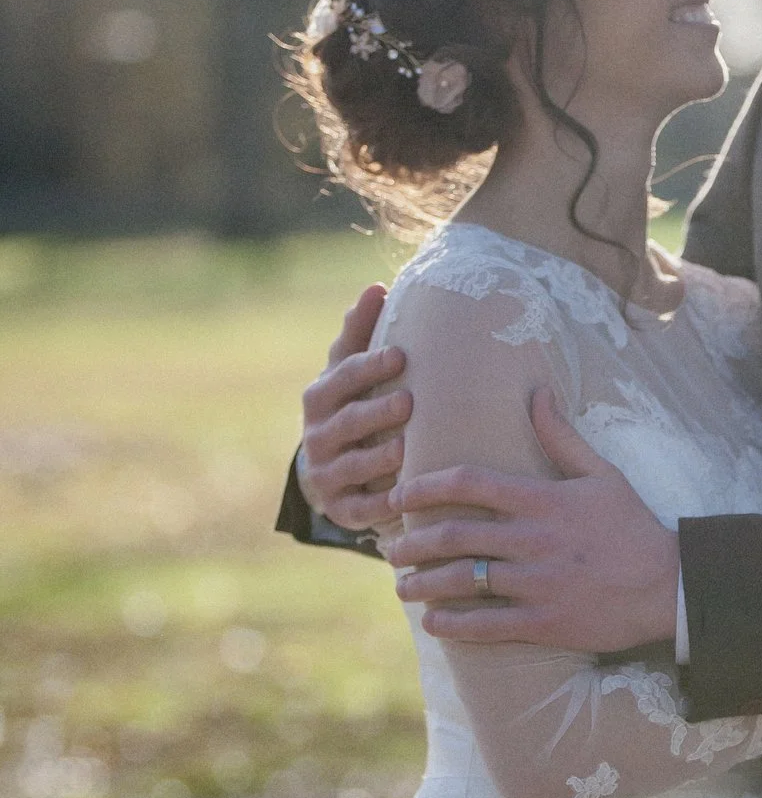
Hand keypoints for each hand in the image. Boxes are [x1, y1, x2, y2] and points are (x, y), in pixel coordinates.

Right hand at [298, 285, 411, 535]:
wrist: (334, 468)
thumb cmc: (353, 404)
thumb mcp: (351, 370)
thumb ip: (361, 333)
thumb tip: (376, 287)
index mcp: (321, 397)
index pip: (343, 377)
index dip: (369, 367)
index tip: (401, 355)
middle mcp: (318, 436)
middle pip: (347, 422)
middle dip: (375, 413)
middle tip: (408, 402)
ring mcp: (328, 474)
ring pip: (353, 467)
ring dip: (378, 459)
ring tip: (407, 449)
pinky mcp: (342, 509)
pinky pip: (360, 509)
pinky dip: (380, 507)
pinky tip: (404, 500)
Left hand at [388, 387, 679, 651]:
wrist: (670, 586)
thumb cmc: (633, 527)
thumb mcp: (602, 475)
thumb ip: (562, 437)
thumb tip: (537, 392)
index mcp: (544, 500)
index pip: (470, 483)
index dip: (426, 486)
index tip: (400, 493)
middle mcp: (534, 541)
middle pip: (455, 535)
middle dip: (413, 542)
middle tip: (389, 547)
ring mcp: (538, 584)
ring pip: (463, 581)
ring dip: (423, 584)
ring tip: (402, 586)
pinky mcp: (545, 622)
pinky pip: (487, 625)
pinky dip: (454, 625)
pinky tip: (434, 622)